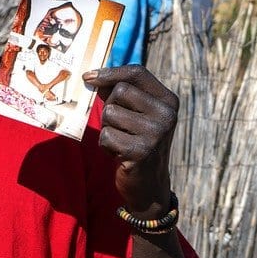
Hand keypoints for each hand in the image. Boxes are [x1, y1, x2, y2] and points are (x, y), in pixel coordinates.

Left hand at [82, 65, 177, 215]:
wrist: (149, 185)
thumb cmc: (136, 142)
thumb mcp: (136, 115)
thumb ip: (121, 94)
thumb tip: (93, 77)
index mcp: (168, 101)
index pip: (137, 73)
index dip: (110, 72)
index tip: (88, 76)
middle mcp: (167, 114)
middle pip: (119, 91)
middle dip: (109, 107)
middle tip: (119, 127)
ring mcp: (156, 133)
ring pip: (109, 114)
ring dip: (107, 129)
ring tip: (122, 141)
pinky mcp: (141, 151)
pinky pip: (106, 136)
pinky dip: (106, 146)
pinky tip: (120, 155)